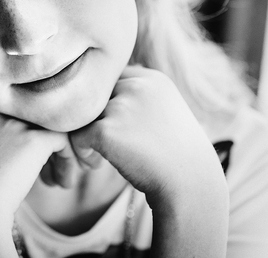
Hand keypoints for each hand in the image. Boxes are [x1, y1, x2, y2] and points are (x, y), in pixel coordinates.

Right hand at [0, 106, 69, 256]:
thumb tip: (10, 144)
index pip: (6, 112)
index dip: (17, 135)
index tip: (20, 159)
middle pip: (27, 117)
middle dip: (36, 143)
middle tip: (42, 169)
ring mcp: (11, 122)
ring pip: (46, 127)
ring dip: (54, 153)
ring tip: (54, 179)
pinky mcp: (32, 139)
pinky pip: (61, 140)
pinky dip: (66, 161)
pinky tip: (62, 182)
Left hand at [69, 65, 228, 256]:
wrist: (191, 187)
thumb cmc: (176, 155)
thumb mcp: (165, 112)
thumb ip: (138, 97)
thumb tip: (102, 96)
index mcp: (151, 79)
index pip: (110, 80)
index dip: (105, 103)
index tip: (112, 126)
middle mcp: (136, 86)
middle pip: (93, 96)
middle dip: (92, 119)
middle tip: (102, 145)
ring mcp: (121, 107)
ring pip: (81, 115)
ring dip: (85, 136)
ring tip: (98, 157)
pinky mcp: (106, 130)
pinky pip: (76, 136)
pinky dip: (81, 152)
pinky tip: (95, 165)